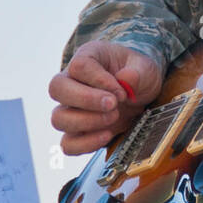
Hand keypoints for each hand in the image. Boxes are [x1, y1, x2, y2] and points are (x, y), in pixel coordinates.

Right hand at [48, 41, 162, 155]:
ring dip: (87, 122)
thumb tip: (126, 79)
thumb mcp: (145, 67)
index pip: (78, 66)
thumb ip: (139, 71)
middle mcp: (72, 82)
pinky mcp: (78, 131)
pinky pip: (68, 144)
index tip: (121, 91)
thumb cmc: (137, 74)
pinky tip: (108, 135)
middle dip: (86, 100)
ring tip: (114, 117)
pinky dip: (85, 144)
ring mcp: (71, 108)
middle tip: (114, 105)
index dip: (99, 80)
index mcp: (88, 58)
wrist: (140, 92)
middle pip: (57, 89)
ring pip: (58, 118)